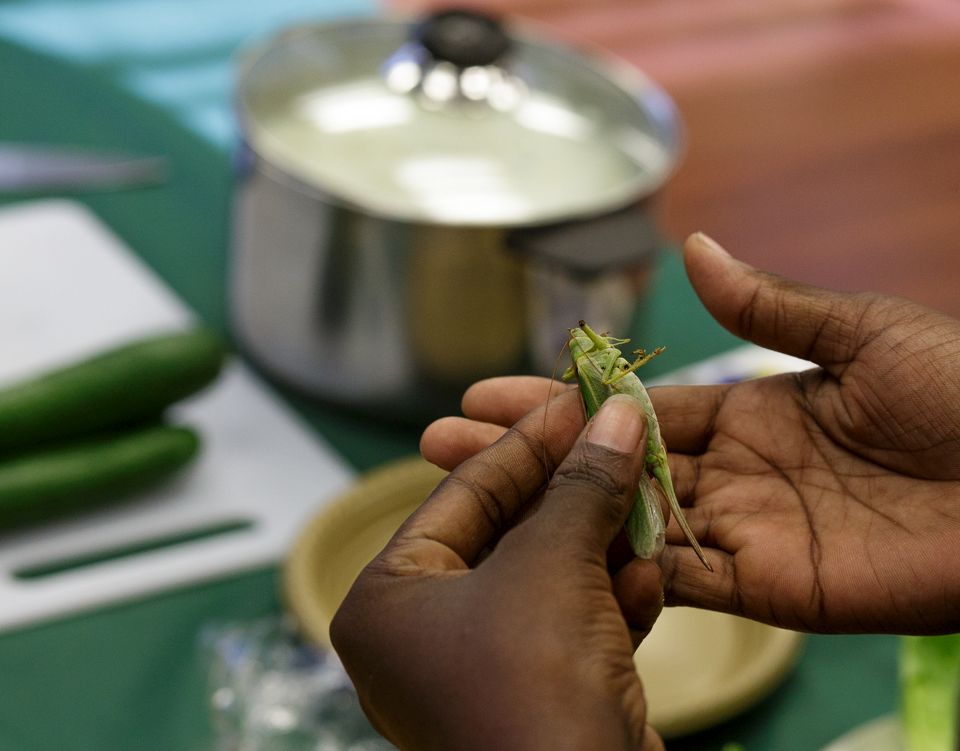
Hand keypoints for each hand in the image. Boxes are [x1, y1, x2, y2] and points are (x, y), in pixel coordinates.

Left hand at [331, 395, 665, 750]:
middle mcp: (424, 634)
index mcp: (390, 599)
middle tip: (621, 437)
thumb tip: (614, 410)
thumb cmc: (531, 686)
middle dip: (575, 493)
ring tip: (646, 503)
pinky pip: (573, 628)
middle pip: (511, 533)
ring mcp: (481, 672)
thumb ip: (581, 484)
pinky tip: (647, 580)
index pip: (464, 492)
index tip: (580, 397)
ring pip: (551, 578)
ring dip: (604, 546)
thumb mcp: (552, 565)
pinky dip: (611, 603)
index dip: (528, 440)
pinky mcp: (537, 700)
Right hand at [422, 233, 959, 634]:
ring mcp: (745, 532)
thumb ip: (769, 305)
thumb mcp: (861, 334)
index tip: (487, 390)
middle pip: (609, 468)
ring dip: (550, 512)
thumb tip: (691, 246)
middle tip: (443, 443)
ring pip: (627, 524)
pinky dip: (619, 569)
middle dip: (527, 455)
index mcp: (751, 410)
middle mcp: (733, 473)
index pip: (631, 409)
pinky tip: (550, 555)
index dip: (560, 401)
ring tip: (471, 496)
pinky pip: (680, 581)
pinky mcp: (770, 589)